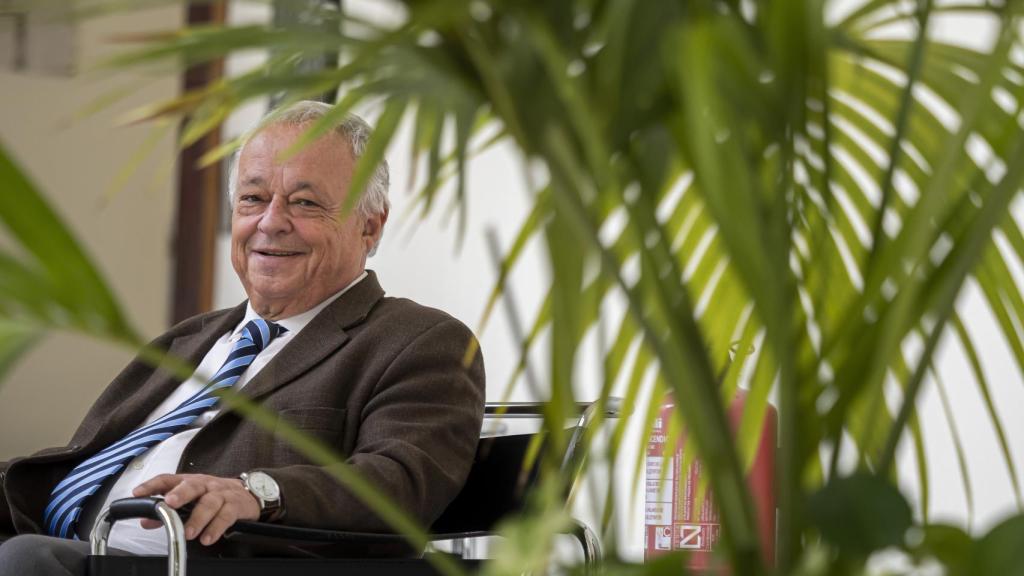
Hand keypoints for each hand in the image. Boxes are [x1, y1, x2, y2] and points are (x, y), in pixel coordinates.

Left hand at [132, 473, 260, 545]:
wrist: (249, 493)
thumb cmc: (215, 496)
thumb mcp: (192, 500)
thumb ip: (168, 511)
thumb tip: (145, 521)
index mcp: (191, 482)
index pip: (169, 479)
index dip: (153, 485)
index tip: (138, 492)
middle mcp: (206, 485)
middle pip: (192, 485)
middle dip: (181, 493)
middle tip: (170, 503)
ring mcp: (222, 494)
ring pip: (210, 502)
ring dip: (198, 518)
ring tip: (188, 532)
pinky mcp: (236, 505)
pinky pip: (226, 516)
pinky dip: (216, 527)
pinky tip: (208, 537)